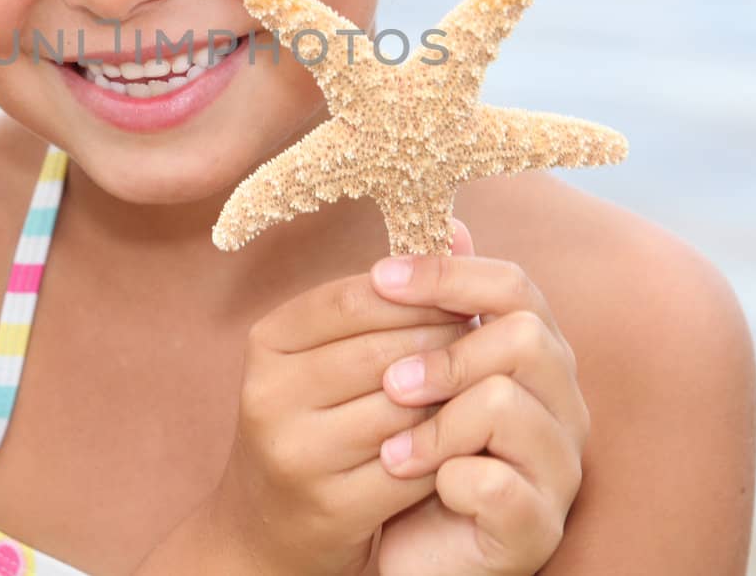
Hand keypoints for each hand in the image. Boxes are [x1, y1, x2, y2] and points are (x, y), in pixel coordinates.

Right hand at [206, 265, 475, 573]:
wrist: (269, 525)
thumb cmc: (316, 419)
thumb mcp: (328, 352)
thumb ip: (388, 298)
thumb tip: (459, 229)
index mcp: (269, 343)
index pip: (354, 297)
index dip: (418, 293)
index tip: (463, 296)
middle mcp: (270, 394)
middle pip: (384, 351)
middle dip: (445, 343)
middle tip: (486, 341)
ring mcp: (296, 452)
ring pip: (403, 407)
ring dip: (453, 396)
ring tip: (483, 384)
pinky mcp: (329, 505)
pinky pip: (411, 463)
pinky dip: (447, 447)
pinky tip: (468, 437)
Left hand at [372, 219, 589, 574]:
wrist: (399, 547)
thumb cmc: (411, 451)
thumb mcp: (413, 370)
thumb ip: (434, 304)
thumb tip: (450, 222)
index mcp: (535, 354)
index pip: (515, 285)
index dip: (448, 275)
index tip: (379, 277)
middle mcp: (562, 405)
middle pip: (523, 336)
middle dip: (444, 355)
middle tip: (390, 384)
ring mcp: (557, 467)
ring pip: (507, 405)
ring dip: (435, 426)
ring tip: (390, 452)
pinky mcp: (537, 527)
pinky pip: (498, 485)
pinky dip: (450, 481)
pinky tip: (424, 486)